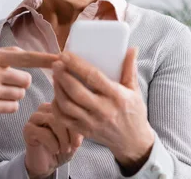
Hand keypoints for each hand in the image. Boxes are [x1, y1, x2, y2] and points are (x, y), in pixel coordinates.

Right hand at [0, 47, 58, 129]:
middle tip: (6, 83)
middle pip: (26, 80)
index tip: (61, 59)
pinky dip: (8, 106)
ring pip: (20, 95)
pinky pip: (12, 108)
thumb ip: (5, 54)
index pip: (25, 56)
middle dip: (21, 84)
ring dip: (13, 95)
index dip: (44, 59)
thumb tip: (26, 53)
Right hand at [24, 103, 82, 178]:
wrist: (48, 164)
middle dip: (70, 132)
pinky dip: (52, 143)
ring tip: (65, 149)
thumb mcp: (74, 138)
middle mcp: (44, 108)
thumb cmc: (62, 148)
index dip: (76, 125)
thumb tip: (83, 124)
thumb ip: (78, 127)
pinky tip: (55, 150)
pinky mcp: (28, 129)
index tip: (78, 142)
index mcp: (56, 107)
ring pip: (52, 120)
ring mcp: (34, 118)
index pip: (69, 108)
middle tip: (72, 146)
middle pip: (61, 113)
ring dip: (62, 138)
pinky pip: (43, 132)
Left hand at [51, 48, 154, 172]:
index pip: (93, 77)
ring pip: (67, 105)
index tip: (65, 55)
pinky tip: (56, 95)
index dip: (76, 65)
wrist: (133, 142)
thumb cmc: (133, 112)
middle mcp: (103, 110)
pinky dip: (56, 106)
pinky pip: (64, 119)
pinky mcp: (84, 131)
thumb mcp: (135, 90)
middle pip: (76, 91)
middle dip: (62, 76)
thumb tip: (132, 48)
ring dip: (57, 89)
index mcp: (116, 96)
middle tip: (56, 64)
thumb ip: (130, 68)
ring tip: (55, 76)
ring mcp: (92, 122)